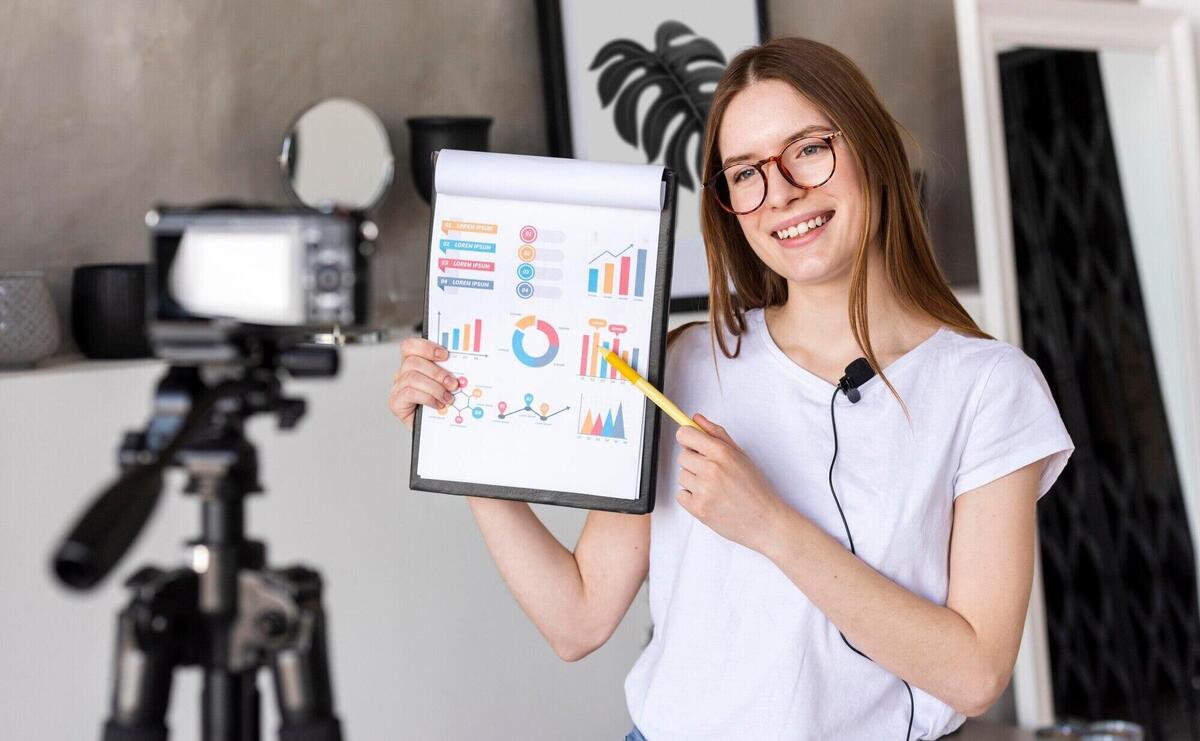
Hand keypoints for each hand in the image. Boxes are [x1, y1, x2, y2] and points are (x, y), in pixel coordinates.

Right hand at [389, 337, 459, 429]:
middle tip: (453, 383)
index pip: (410, 346)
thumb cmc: (440, 407)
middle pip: (413, 361)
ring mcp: (397, 388)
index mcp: (414, 364)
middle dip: (437, 372)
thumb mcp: (445, 386)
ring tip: (448, 398)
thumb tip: (462, 367)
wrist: (434, 431)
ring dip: (435, 387)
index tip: (445, 354)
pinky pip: (410, 393)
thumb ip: (448, 373)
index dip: (426, 347)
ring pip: (412, 377)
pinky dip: (427, 397)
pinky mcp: (396, 402)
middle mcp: (403, 374)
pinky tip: (438, 404)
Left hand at [675, 413, 789, 553]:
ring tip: (714, 488)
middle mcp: (711, 469)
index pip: (685, 434)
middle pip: (682, 456)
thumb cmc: (756, 488)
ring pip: (681, 476)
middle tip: (713, 472)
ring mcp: (703, 490)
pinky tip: (710, 500)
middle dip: (694, 462)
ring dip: (693, 481)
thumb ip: (716, 434)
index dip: (687, 439)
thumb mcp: (740, 455)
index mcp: (722, 452)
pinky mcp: (698, 509)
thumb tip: (696, 419)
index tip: (692, 444)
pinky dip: (691, 498)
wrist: (766, 521)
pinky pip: (681, 496)